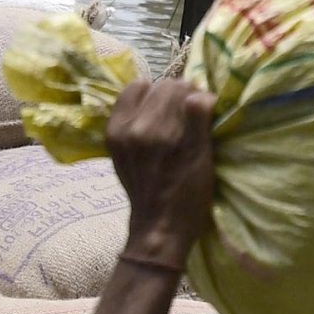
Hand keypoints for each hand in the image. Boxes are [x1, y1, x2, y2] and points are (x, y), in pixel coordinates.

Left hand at [106, 78, 216, 263]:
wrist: (159, 227)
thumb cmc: (188, 196)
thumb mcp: (201, 159)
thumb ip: (198, 121)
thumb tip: (199, 93)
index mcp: (161, 133)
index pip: (179, 87)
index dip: (195, 95)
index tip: (202, 109)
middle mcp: (136, 128)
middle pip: (162, 86)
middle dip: (179, 94)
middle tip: (189, 112)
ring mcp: (120, 132)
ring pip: (144, 90)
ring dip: (159, 97)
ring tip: (169, 116)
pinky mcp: (111, 138)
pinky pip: (125, 102)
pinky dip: (139, 102)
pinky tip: (149, 117)